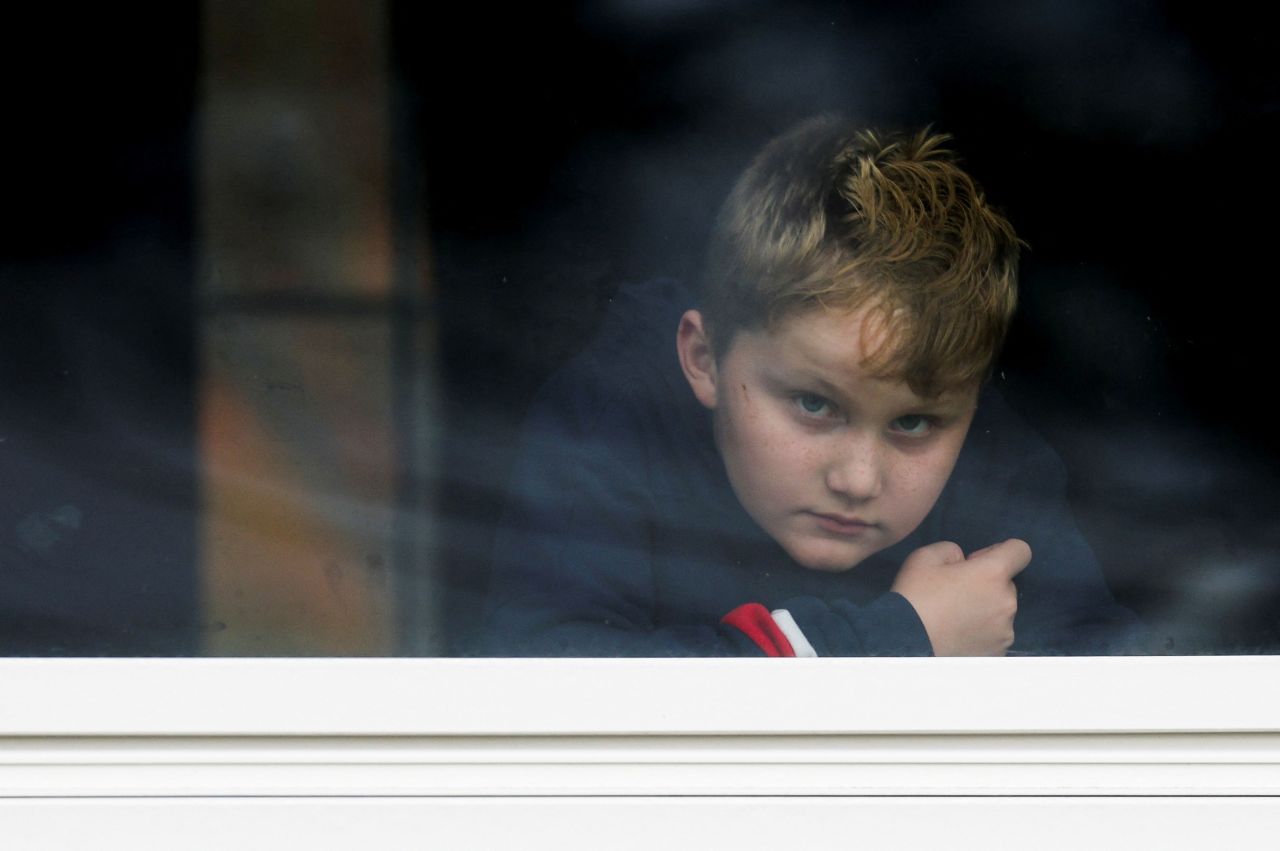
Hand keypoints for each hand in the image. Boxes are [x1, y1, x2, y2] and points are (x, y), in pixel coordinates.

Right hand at [889, 539, 1030, 655]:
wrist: (905, 642)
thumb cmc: (915, 595)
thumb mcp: (926, 556)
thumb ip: (953, 550)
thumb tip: (964, 563)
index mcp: (993, 573)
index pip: (1021, 550)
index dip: (999, 551)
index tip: (975, 562)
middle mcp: (1007, 602)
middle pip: (1007, 583)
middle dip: (987, 583)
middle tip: (956, 592)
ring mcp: (1005, 631)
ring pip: (1001, 610)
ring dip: (986, 608)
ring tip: (955, 617)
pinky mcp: (998, 652)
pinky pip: (995, 633)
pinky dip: (982, 631)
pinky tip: (958, 634)